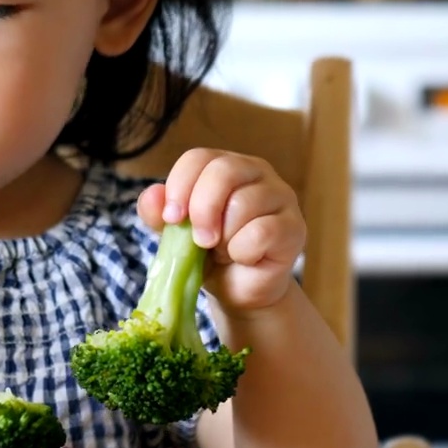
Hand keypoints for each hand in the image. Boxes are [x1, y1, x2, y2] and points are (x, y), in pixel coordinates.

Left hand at [138, 149, 304, 314]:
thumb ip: (159, 214)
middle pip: (224, 171)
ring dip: (225, 237)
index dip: (180, 186)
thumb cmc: (209, 255)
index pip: (199, 157)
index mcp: (225, 165)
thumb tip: (153, 197)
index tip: (171, 218)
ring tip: (226, 250)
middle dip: (203, 209)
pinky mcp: (294, 226)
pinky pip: (263, 231)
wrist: (239, 290)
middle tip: (200, 241)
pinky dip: (244, 251)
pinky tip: (246, 258)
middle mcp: (256, 171)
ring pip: (243, 203)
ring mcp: (280, 196)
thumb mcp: (176, 234)